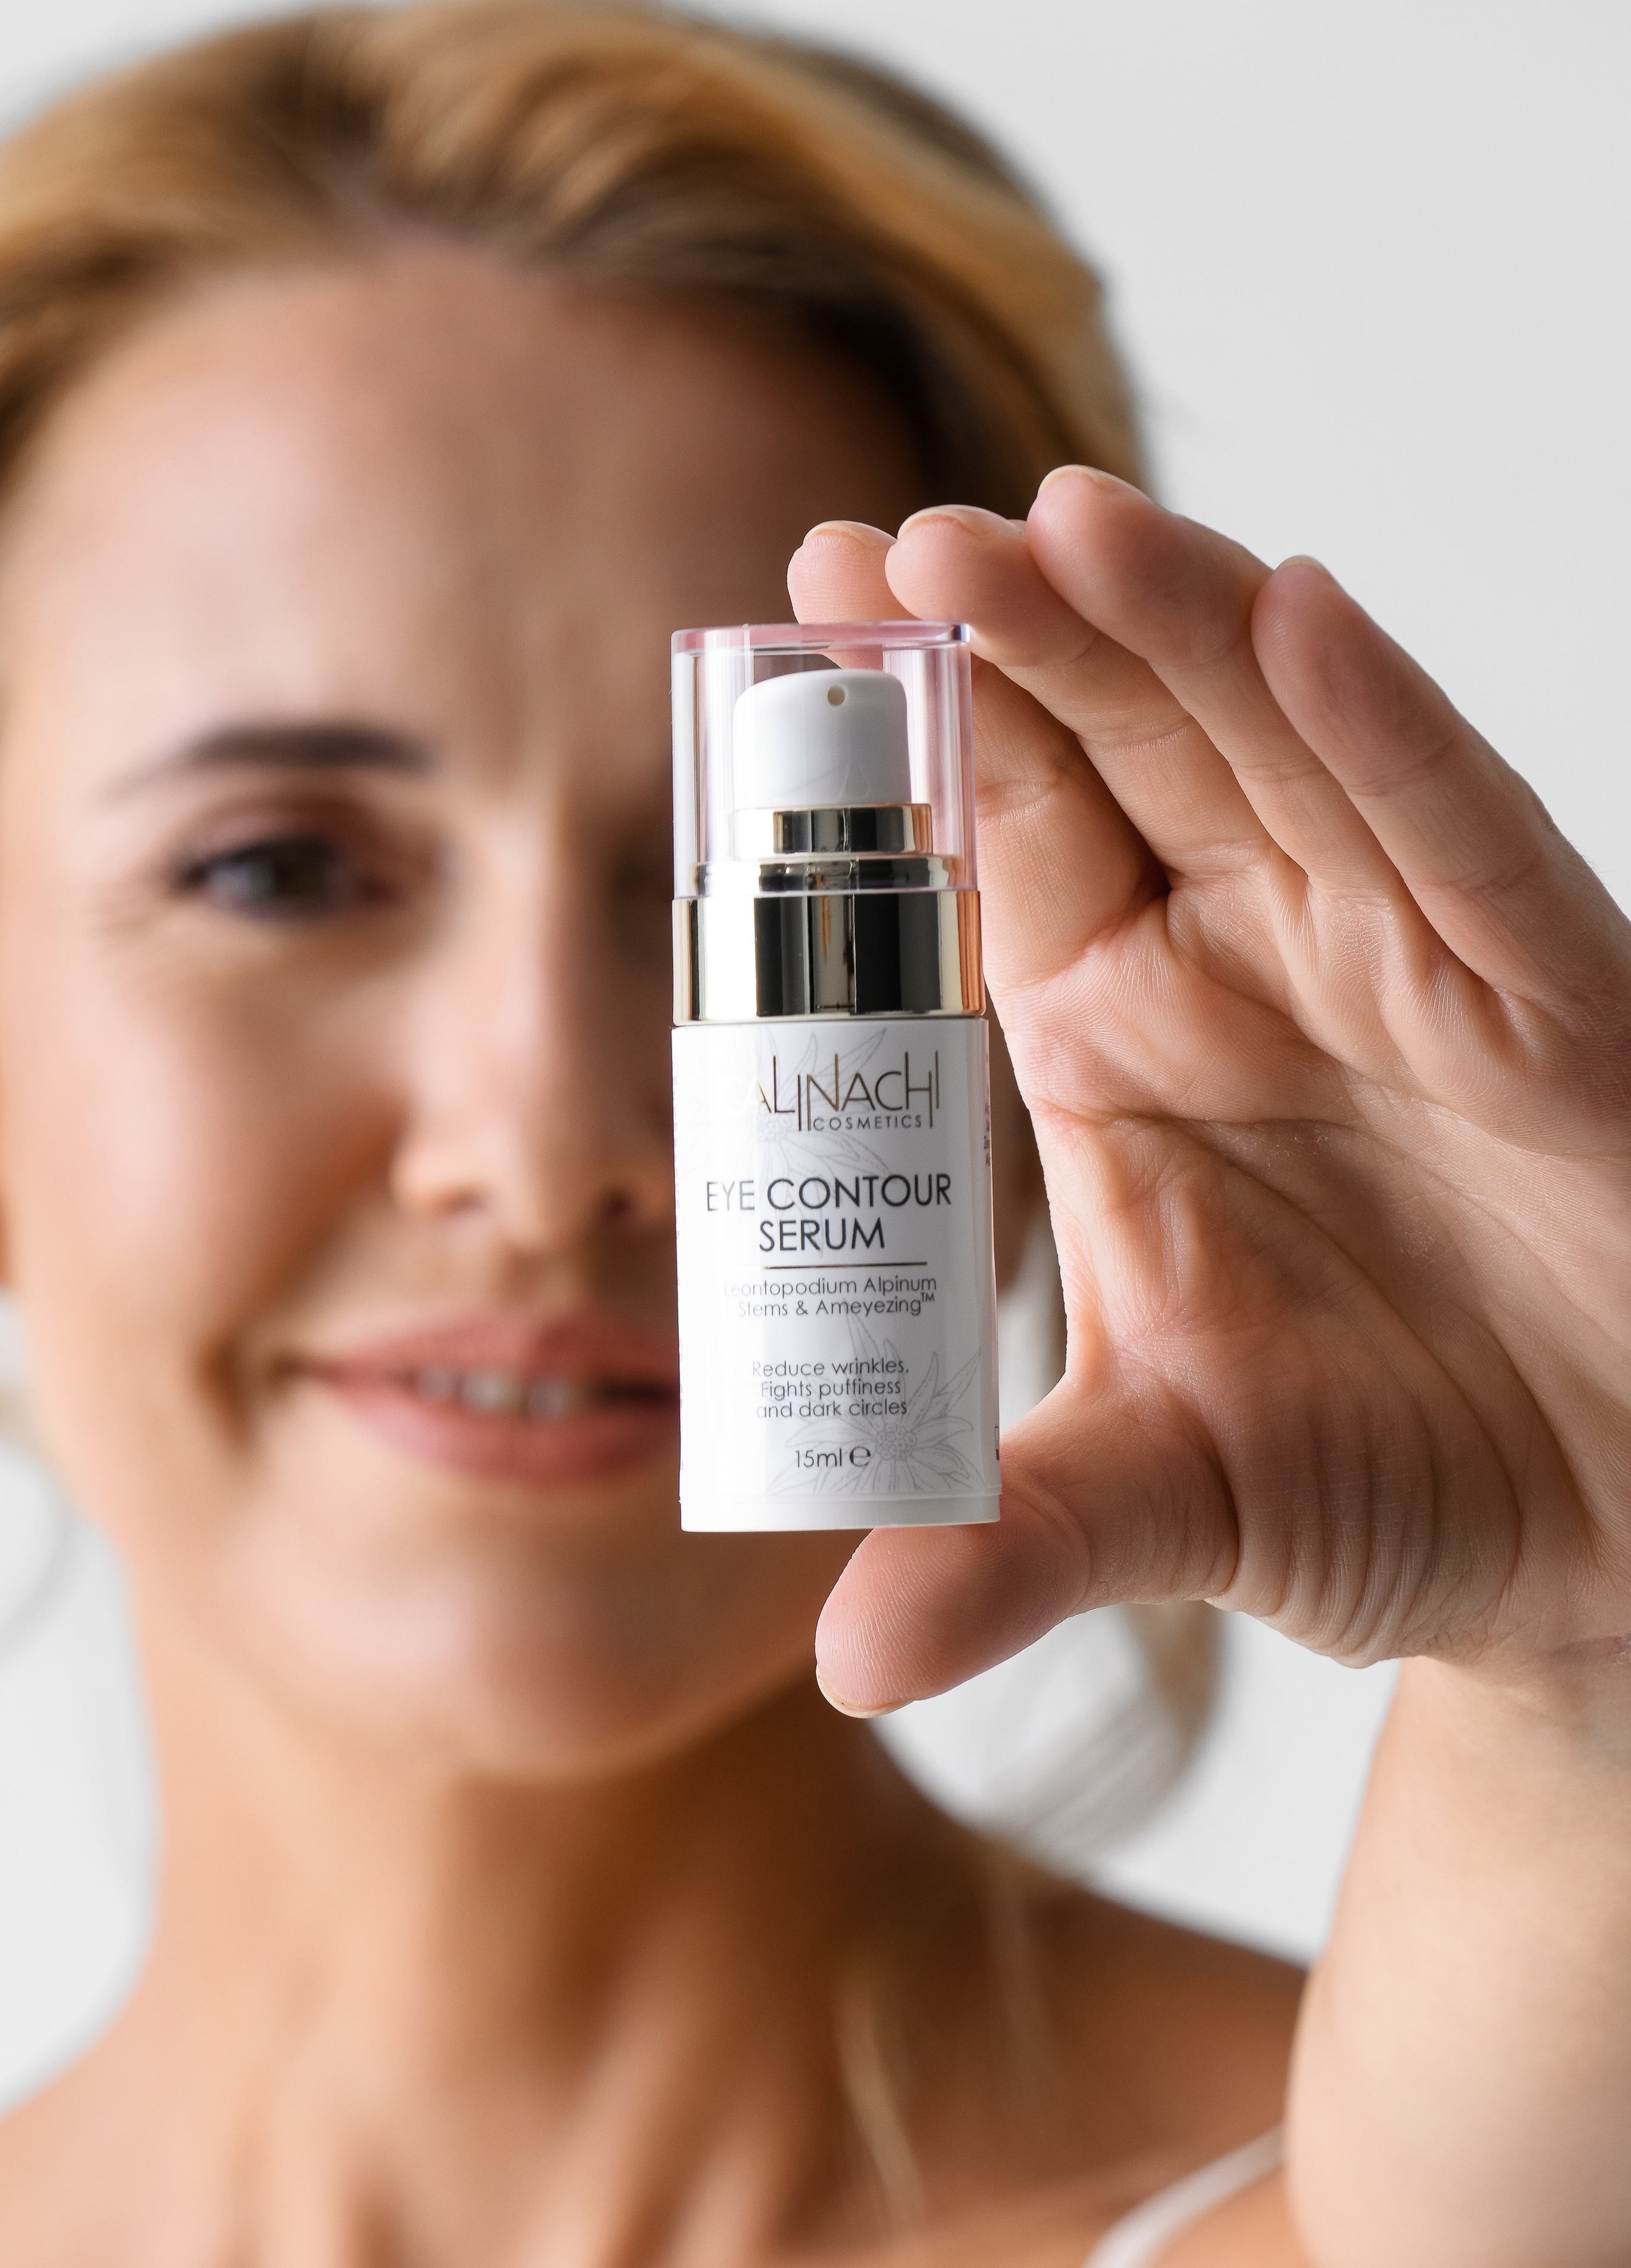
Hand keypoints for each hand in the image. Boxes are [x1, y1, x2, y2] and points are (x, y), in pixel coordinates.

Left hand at [790, 479, 1630, 1714]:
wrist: (1604, 1546)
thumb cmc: (1389, 1483)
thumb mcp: (1164, 1511)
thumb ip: (1006, 1555)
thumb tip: (846, 1665)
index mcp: (1121, 1042)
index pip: (998, 845)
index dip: (913, 736)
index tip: (795, 615)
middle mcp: (1251, 967)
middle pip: (1117, 752)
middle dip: (1012, 641)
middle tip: (884, 543)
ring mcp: (1401, 965)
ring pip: (1278, 749)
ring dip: (1173, 633)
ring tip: (1049, 525)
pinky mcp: (1545, 1003)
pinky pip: (1458, 840)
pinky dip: (1384, 732)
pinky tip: (1296, 616)